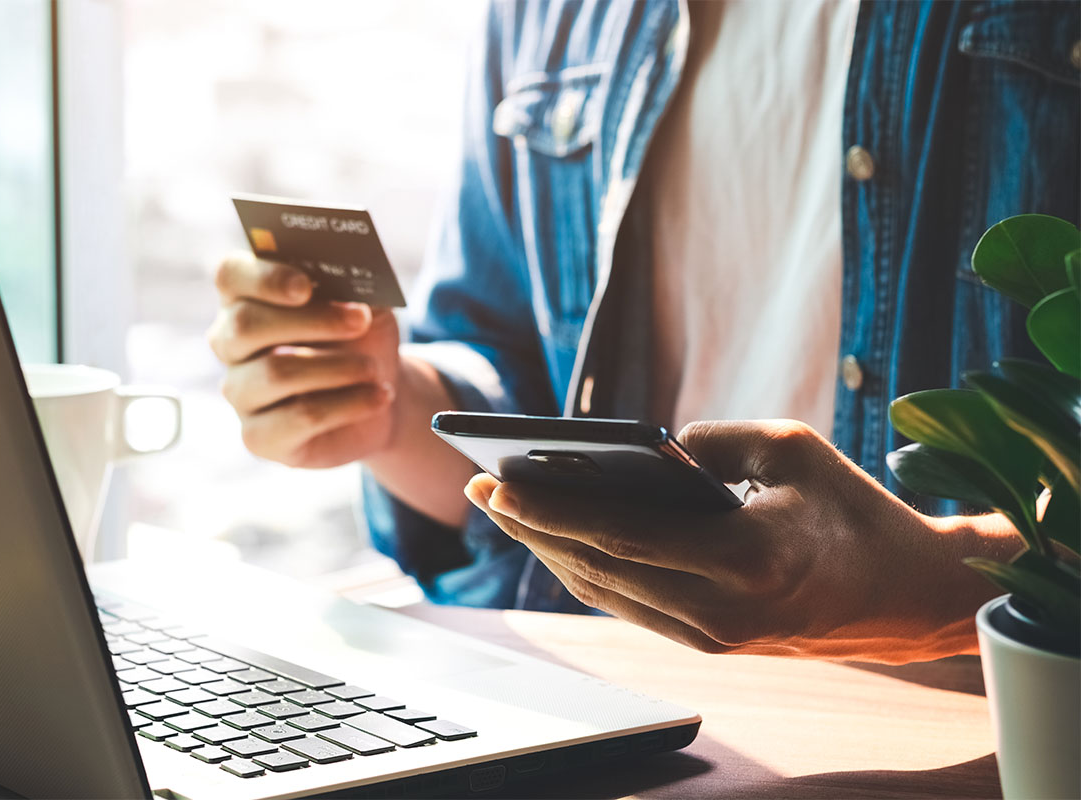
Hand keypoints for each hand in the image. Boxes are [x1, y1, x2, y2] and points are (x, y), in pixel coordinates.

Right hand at [208, 251, 399, 467]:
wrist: (379, 394)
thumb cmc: (362, 339)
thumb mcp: (366, 303)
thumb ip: (350, 285)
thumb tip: (345, 275)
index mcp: (246, 297)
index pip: (231, 275)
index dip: (263, 277)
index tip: (305, 286)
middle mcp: (230, 343)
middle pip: (246, 325)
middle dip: (311, 320)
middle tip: (360, 321)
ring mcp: (240, 392)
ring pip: (274, 373)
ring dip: (336, 367)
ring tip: (373, 369)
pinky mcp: (258, 436)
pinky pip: (298, 417)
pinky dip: (347, 405)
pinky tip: (378, 396)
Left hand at [465, 420, 1022, 663]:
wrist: (906, 597)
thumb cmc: (854, 512)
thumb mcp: (793, 448)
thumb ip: (711, 441)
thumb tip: (641, 449)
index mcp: (746, 559)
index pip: (621, 536)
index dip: (551, 510)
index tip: (496, 482)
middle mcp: (720, 611)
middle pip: (597, 569)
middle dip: (531, 528)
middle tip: (480, 488)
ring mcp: (712, 637)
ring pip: (604, 593)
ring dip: (547, 550)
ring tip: (504, 509)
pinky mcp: (709, 642)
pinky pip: (627, 604)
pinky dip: (584, 568)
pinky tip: (553, 536)